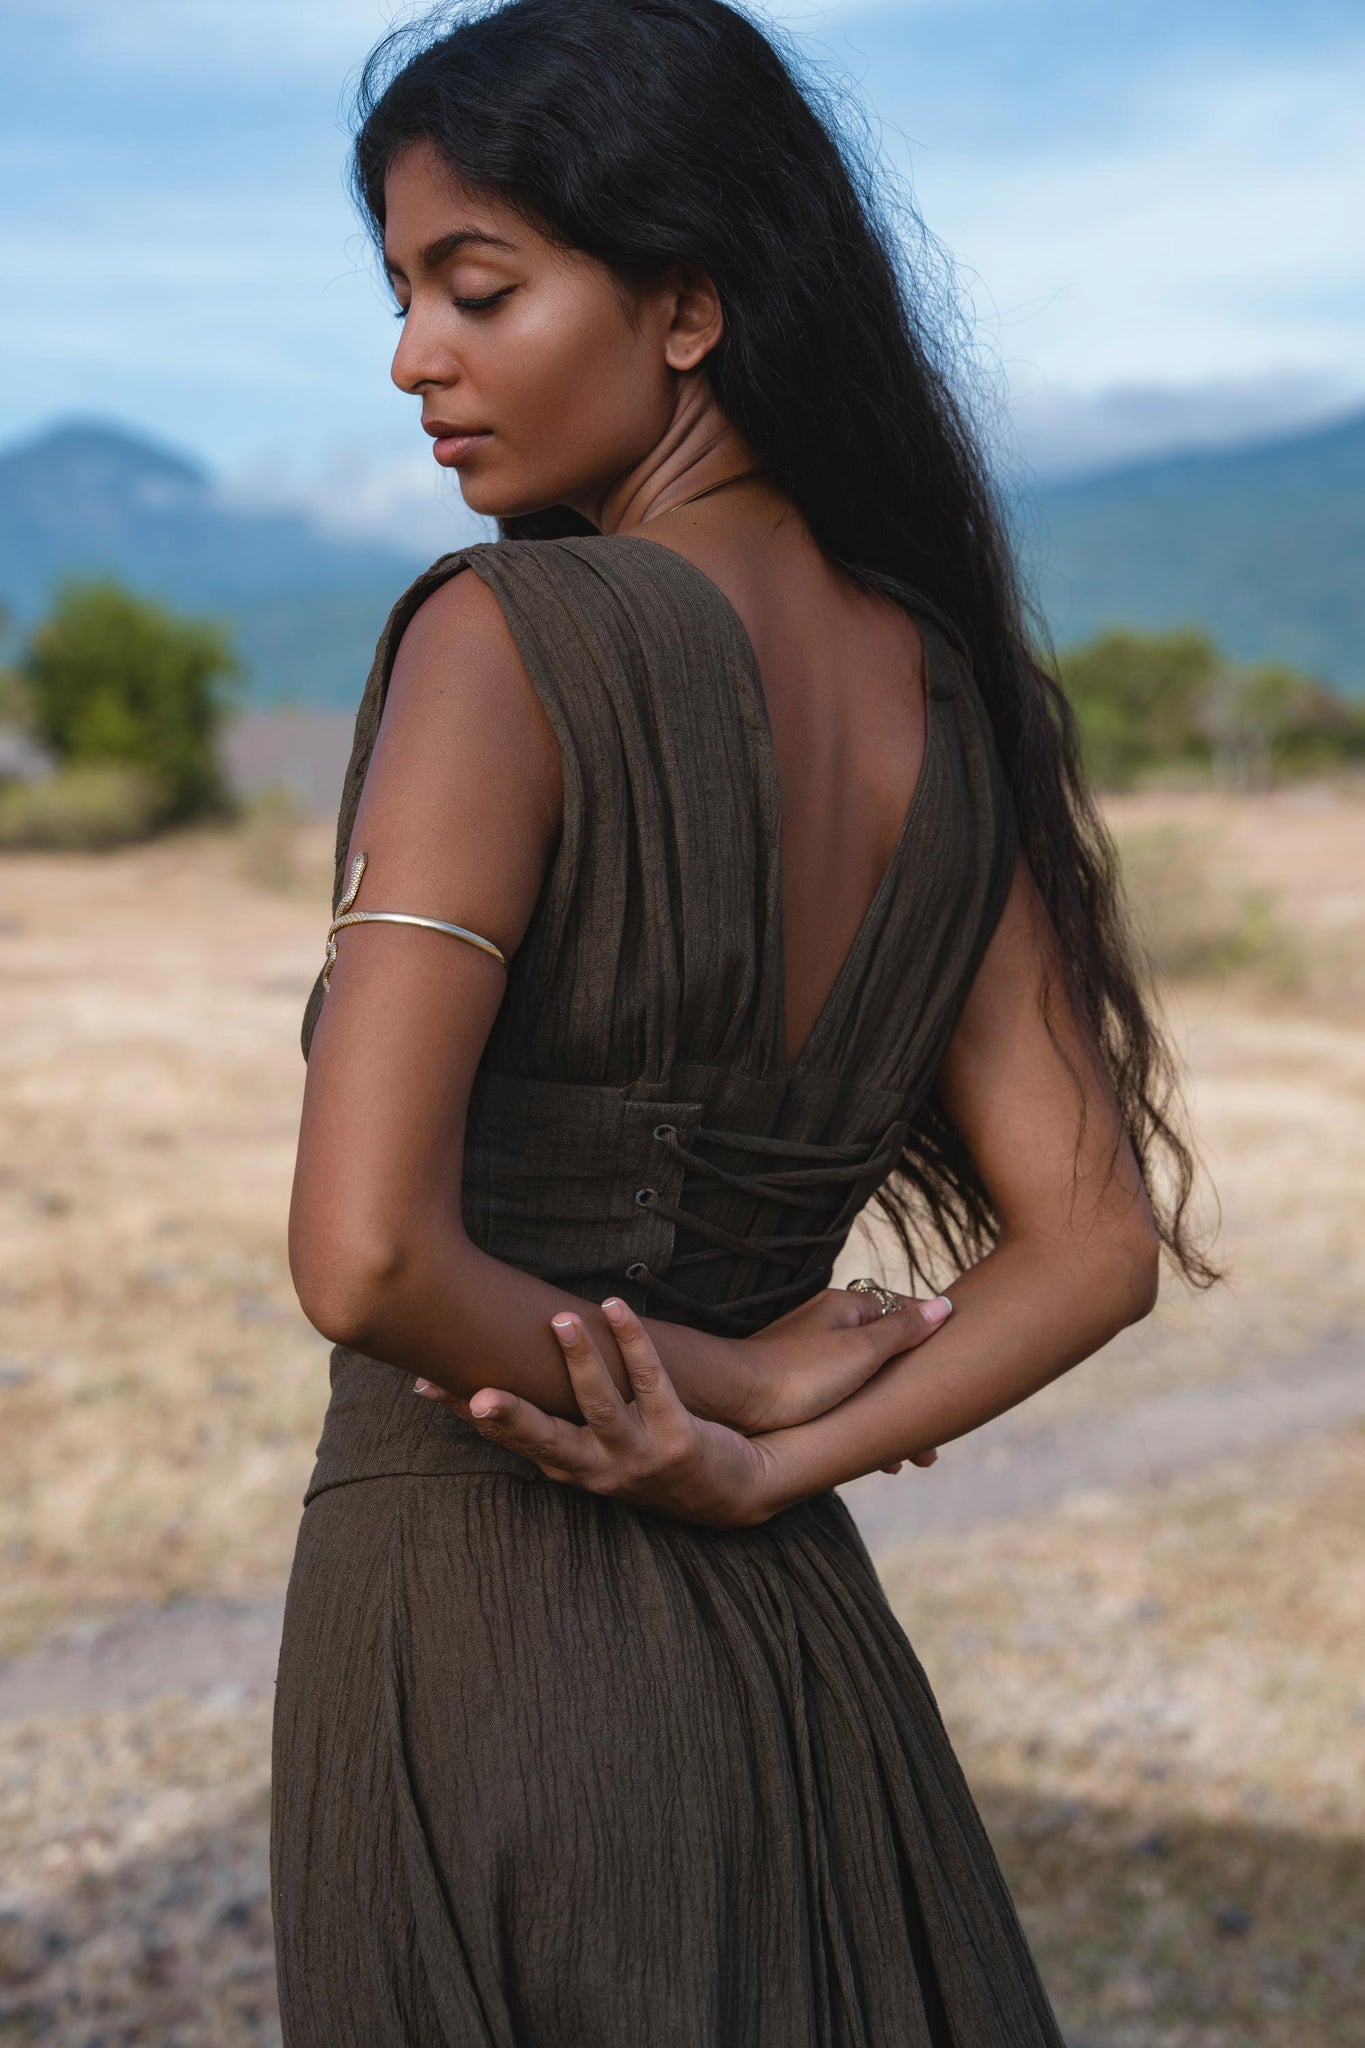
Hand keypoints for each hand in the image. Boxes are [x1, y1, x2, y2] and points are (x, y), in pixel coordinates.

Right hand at [417, 1297, 775, 1527]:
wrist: (729, 1492)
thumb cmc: (650, 1455)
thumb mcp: (598, 1448)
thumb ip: (557, 1418)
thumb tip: (510, 1363)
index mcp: (569, 1467)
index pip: (509, 1439)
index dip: (466, 1412)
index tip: (425, 1383)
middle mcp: (597, 1467)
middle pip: (545, 1438)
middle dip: (509, 1415)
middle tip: (473, 1392)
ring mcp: (638, 1456)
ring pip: (601, 1406)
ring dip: (580, 1362)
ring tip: (559, 1321)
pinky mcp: (678, 1439)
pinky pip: (653, 1384)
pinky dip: (635, 1344)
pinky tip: (618, 1308)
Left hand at [736, 1286, 950, 1467]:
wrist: (732, 1402)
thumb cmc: (797, 1374)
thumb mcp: (861, 1351)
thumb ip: (903, 1330)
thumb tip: (944, 1305)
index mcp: (846, 1308)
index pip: (903, 1311)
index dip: (931, 1339)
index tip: (954, 1370)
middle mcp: (830, 1326)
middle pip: (888, 1353)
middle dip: (913, 1392)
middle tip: (933, 1438)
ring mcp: (813, 1356)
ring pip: (867, 1383)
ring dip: (890, 1415)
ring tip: (907, 1460)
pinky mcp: (800, 1386)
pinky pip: (845, 1401)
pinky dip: (864, 1423)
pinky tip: (871, 1457)